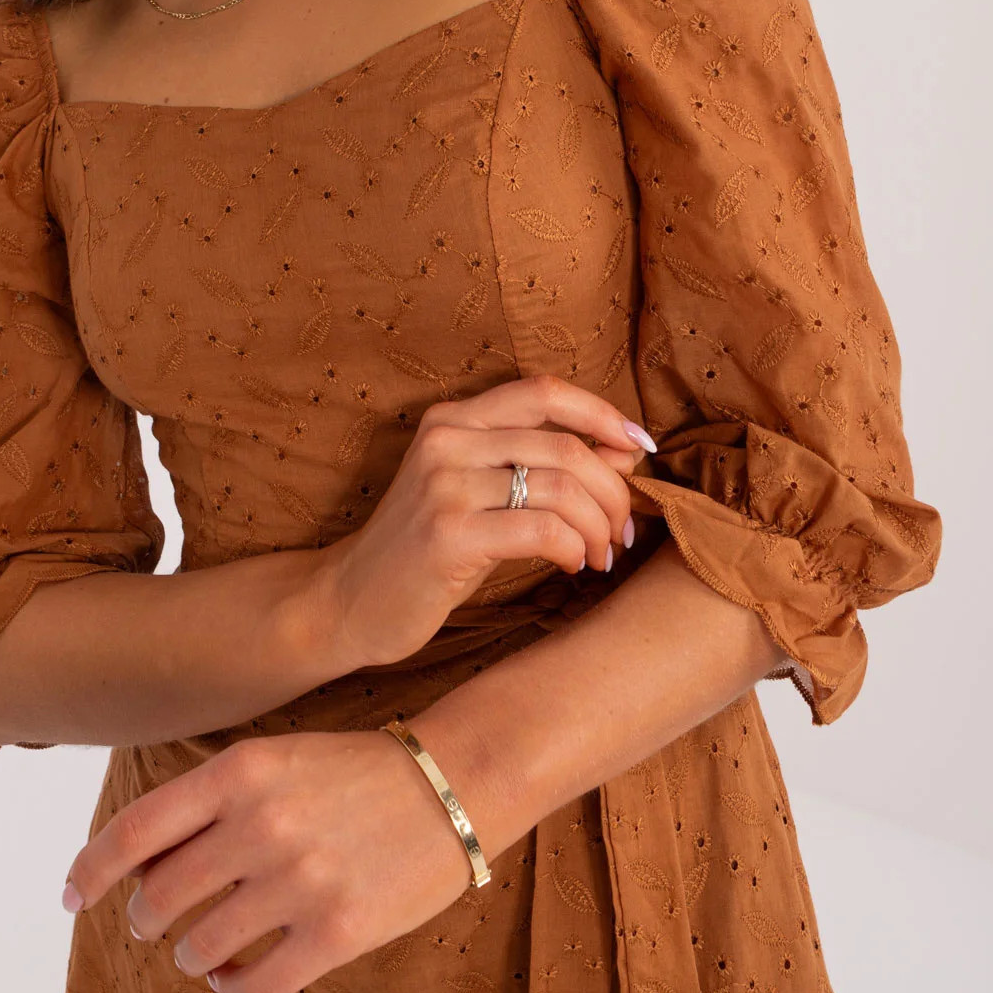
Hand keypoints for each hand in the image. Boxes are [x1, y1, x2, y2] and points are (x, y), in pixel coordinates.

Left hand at [61, 727, 485, 992]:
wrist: (456, 783)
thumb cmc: (357, 770)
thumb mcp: (276, 758)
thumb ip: (209, 800)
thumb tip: (136, 863)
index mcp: (241, 771)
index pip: (135, 831)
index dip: (90, 870)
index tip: (71, 896)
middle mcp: (262, 824)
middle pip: (159, 896)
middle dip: (145, 918)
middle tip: (152, 924)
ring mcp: (300, 881)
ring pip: (199, 946)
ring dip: (189, 954)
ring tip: (201, 949)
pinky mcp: (337, 934)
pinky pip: (253, 986)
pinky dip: (231, 988)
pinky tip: (235, 976)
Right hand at [322, 372, 654, 667]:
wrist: (350, 601)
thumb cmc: (426, 548)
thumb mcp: (478, 490)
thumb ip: (541, 463)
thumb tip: (625, 449)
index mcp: (453, 419)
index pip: (544, 392)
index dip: (602, 413)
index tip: (642, 444)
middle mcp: (446, 440)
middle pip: (565, 446)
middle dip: (613, 491)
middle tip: (623, 530)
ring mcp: (443, 486)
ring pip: (561, 488)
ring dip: (599, 526)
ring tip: (601, 554)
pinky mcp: (447, 536)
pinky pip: (543, 531)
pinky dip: (575, 549)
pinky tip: (574, 566)